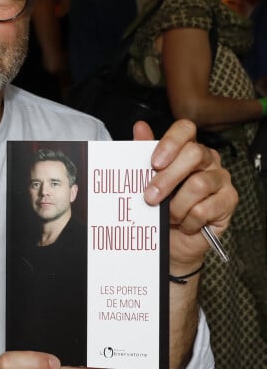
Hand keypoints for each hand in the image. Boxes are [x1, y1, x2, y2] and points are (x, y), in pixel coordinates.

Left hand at [134, 119, 237, 271]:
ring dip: (176, 206)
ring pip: (198, 184)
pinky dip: (188, 220)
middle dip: (167, 178)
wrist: (172, 241)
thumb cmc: (162, 207)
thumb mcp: (146, 180)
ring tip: (168, 216)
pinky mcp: (228, 200)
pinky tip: (184, 224)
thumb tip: (140, 127)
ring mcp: (220, 179)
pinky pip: (205, 209)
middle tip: (150, 196)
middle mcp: (207, 160)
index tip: (154, 162)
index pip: (185, 129)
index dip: (170, 142)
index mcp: (187, 148)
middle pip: (193, 154)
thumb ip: (143, 153)